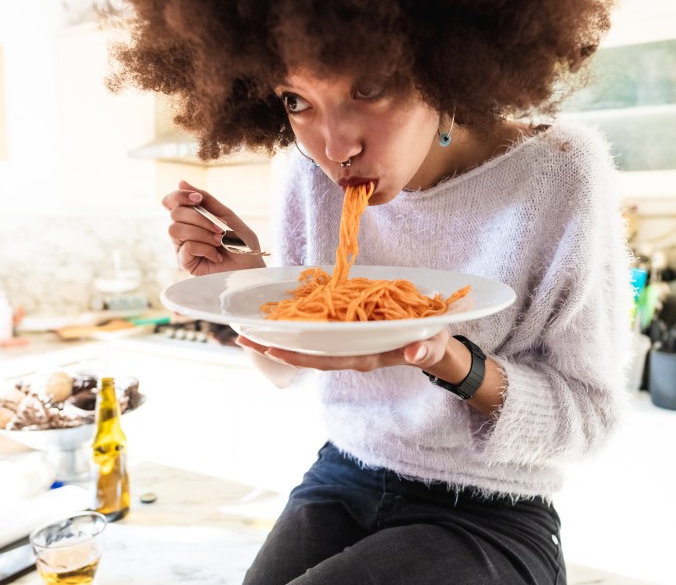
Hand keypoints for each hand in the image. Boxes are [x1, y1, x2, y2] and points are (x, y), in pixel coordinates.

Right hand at [162, 180, 265, 275]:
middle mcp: (183, 231)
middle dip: (199, 218)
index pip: (171, 202)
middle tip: (219, 229)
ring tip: (219, 242)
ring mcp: (182, 248)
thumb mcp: (226, 215)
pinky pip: (186, 247)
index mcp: (191, 218)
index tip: (198, 199)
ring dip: (202, 233)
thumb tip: (181, 182)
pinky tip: (217, 256)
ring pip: (175, 230)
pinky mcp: (185, 263)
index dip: (179, 196)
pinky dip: (206, 248)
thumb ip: (206, 199)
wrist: (251, 267)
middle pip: (174, 214)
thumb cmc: (241, 242)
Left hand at [234, 329, 452, 372]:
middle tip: (242, 338)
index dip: (299, 354)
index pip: (326, 358)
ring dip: (277, 338)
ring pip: (306, 344)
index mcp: (364, 356)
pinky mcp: (346, 332)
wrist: (431, 345)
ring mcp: (345, 344)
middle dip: (275, 347)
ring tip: (247, 330)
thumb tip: (415, 353)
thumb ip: (426, 350)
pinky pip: (315, 332)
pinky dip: (293, 325)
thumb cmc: (431, 344)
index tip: (272, 347)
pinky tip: (273, 318)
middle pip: (306, 353)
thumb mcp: (433, 345)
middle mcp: (348, 352)